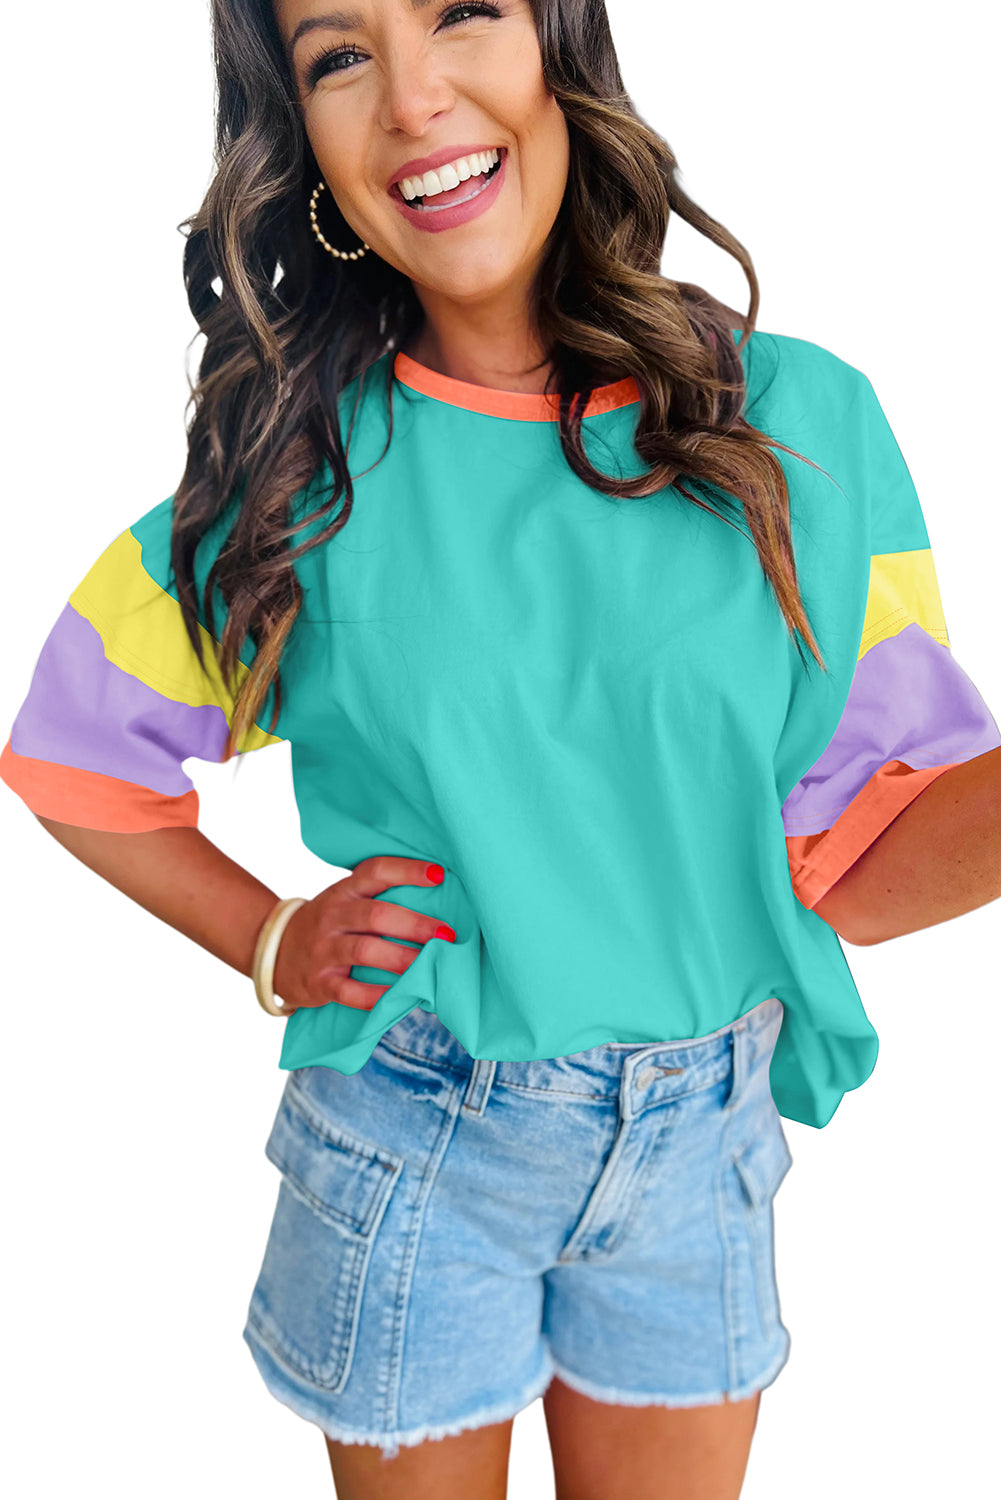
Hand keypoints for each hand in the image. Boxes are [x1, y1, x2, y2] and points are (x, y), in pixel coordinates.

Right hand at [271, 855, 453, 1012]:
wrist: (273, 951)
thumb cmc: (328, 923)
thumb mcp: (344, 900)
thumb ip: (378, 896)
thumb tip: (437, 895)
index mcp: (345, 891)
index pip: (375, 871)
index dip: (407, 870)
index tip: (439, 874)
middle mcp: (333, 916)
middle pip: (376, 915)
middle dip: (415, 925)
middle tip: (446, 934)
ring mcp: (324, 949)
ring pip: (365, 951)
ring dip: (402, 959)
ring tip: (431, 966)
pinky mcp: (319, 981)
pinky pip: (349, 991)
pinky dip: (377, 995)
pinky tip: (401, 997)